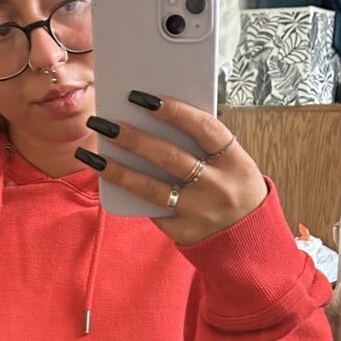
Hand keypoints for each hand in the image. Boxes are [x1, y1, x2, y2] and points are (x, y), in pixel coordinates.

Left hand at [79, 92, 268, 245]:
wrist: (250, 243)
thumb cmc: (234, 190)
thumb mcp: (233, 165)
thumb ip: (203, 146)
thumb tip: (153, 120)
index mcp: (236, 162)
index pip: (205, 129)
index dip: (175, 111)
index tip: (142, 98)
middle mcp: (219, 187)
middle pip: (170, 157)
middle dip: (133, 138)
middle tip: (103, 122)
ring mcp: (200, 212)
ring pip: (151, 188)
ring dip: (117, 170)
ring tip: (91, 154)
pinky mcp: (184, 232)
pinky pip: (152, 211)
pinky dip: (129, 195)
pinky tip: (107, 180)